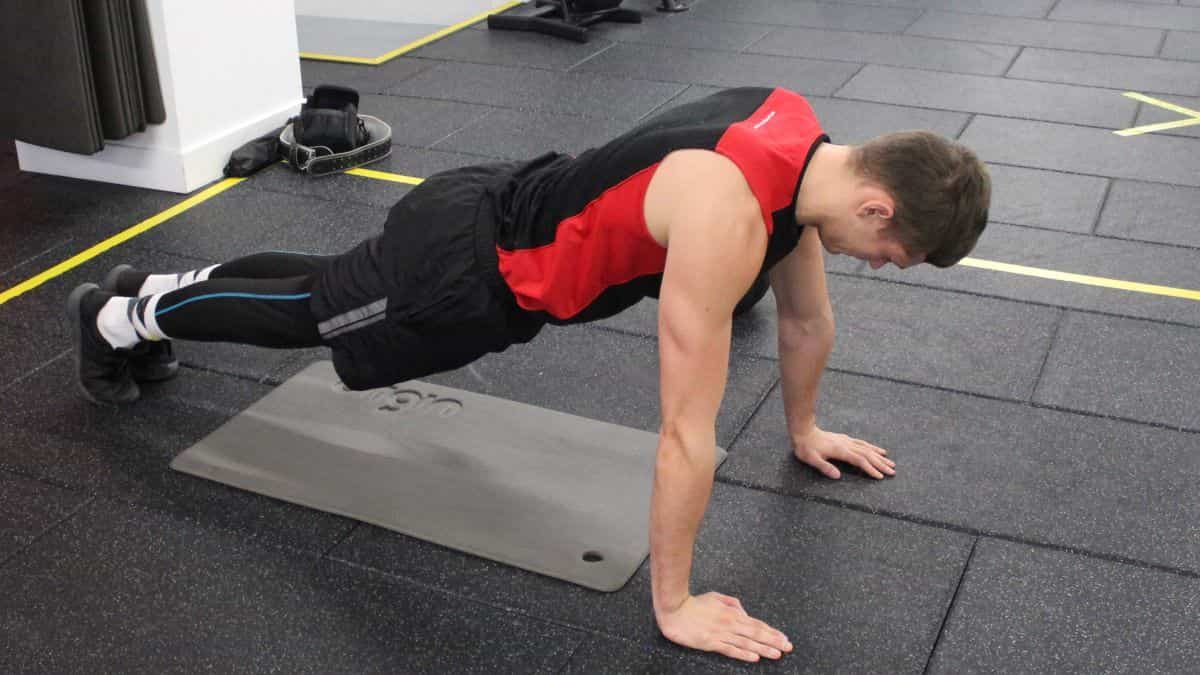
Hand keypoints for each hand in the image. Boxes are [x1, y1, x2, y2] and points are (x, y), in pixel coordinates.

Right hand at [656, 592, 792, 662]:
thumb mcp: (716, 596)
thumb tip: (744, 613)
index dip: (772, 631)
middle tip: (788, 647)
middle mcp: (730, 624)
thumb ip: (733, 603)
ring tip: (777, 654)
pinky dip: (743, 654)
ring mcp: (721, 634)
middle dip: (774, 641)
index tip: (784, 637)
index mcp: (732, 613)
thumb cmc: (694, 603)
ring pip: (746, 643)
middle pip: (756, 634)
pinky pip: (730, 650)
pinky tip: (754, 658)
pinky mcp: (711, 643)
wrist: (675, 610)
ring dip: (763, 649)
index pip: (757, 624)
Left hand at [793, 426, 895, 479]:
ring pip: (868, 449)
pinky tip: (879, 451)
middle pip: (868, 455)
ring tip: (891, 463)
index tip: (880, 476)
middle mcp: (847, 445)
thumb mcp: (812, 459)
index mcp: (841, 451)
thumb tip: (837, 476)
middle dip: (881, 464)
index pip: (859, 460)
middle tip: (892, 472)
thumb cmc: (806, 447)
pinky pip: (863, 444)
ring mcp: (847, 441)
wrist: (804, 431)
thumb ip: (824, 467)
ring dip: (880, 457)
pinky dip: (873, 448)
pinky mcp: (846, 439)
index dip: (870, 469)